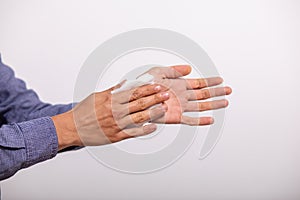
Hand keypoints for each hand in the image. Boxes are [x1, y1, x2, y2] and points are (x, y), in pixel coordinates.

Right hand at [52, 83, 168, 149]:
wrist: (72, 128)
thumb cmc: (83, 112)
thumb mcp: (97, 96)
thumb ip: (113, 91)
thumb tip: (125, 83)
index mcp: (111, 100)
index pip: (134, 92)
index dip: (148, 89)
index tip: (157, 86)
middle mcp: (115, 112)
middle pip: (139, 103)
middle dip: (155, 98)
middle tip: (166, 94)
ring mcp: (116, 125)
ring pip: (139, 117)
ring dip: (153, 112)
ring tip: (163, 108)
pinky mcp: (116, 136)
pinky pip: (133, 133)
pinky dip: (144, 130)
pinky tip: (153, 126)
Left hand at [140, 65, 231, 124]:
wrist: (134, 98)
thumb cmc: (142, 85)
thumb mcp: (158, 71)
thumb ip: (174, 70)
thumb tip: (189, 68)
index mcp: (179, 85)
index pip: (198, 82)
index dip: (210, 81)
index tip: (220, 80)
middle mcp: (182, 96)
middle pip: (204, 94)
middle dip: (217, 92)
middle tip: (229, 90)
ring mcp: (180, 107)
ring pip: (201, 106)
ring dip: (214, 104)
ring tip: (225, 102)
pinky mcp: (175, 117)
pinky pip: (190, 120)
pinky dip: (201, 121)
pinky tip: (211, 120)